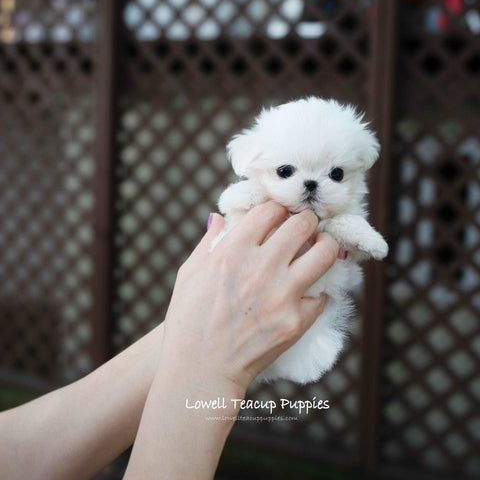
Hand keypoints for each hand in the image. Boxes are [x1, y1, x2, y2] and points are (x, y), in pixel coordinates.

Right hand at [161, 201, 339, 399]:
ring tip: (321, 248)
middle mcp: (259, 268)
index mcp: (232, 251)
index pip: (270, 210)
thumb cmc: (188, 322)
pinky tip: (307, 294)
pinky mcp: (295, 323)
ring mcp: (280, 296)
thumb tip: (219, 217)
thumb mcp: (189, 274)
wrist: (199, 372)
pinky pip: (321, 296)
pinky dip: (316, 293)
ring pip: (324, 253)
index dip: (278, 208)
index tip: (280, 215)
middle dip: (308, 219)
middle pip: (303, 224)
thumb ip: (209, 242)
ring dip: (326, 246)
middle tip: (307, 226)